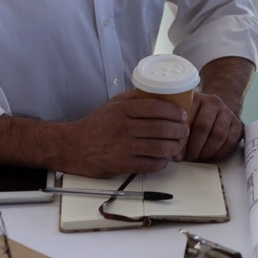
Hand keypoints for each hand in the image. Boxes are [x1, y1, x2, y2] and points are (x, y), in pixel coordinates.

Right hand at [57, 91, 190, 176]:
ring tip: (178, 145)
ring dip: (174, 147)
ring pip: (160, 147)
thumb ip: (134, 98)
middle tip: (184, 131)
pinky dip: (161, 162)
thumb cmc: (96, 125)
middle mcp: (124, 127)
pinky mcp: (122, 164)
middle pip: (162, 128)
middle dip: (179, 130)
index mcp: (122, 110)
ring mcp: (123, 147)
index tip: (182, 114)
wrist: (73, 146)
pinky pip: (150, 164)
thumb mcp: (112, 104)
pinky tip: (163, 159)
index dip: (174, 112)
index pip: (156, 107)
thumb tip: (158, 93)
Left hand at [182, 90, 244, 161]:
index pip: (188, 118)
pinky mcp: (238, 124)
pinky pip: (230, 141)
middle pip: (203, 127)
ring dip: (207, 151)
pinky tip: (211, 156)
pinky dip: (219, 153)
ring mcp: (227, 112)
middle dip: (195, 147)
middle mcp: (213, 102)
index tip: (177, 151)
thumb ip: (178, 132)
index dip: (182, 138)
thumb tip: (177, 155)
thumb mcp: (184, 118)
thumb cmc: (195, 117)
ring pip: (219, 135)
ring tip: (200, 158)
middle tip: (189, 158)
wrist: (216, 110)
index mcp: (197, 98)